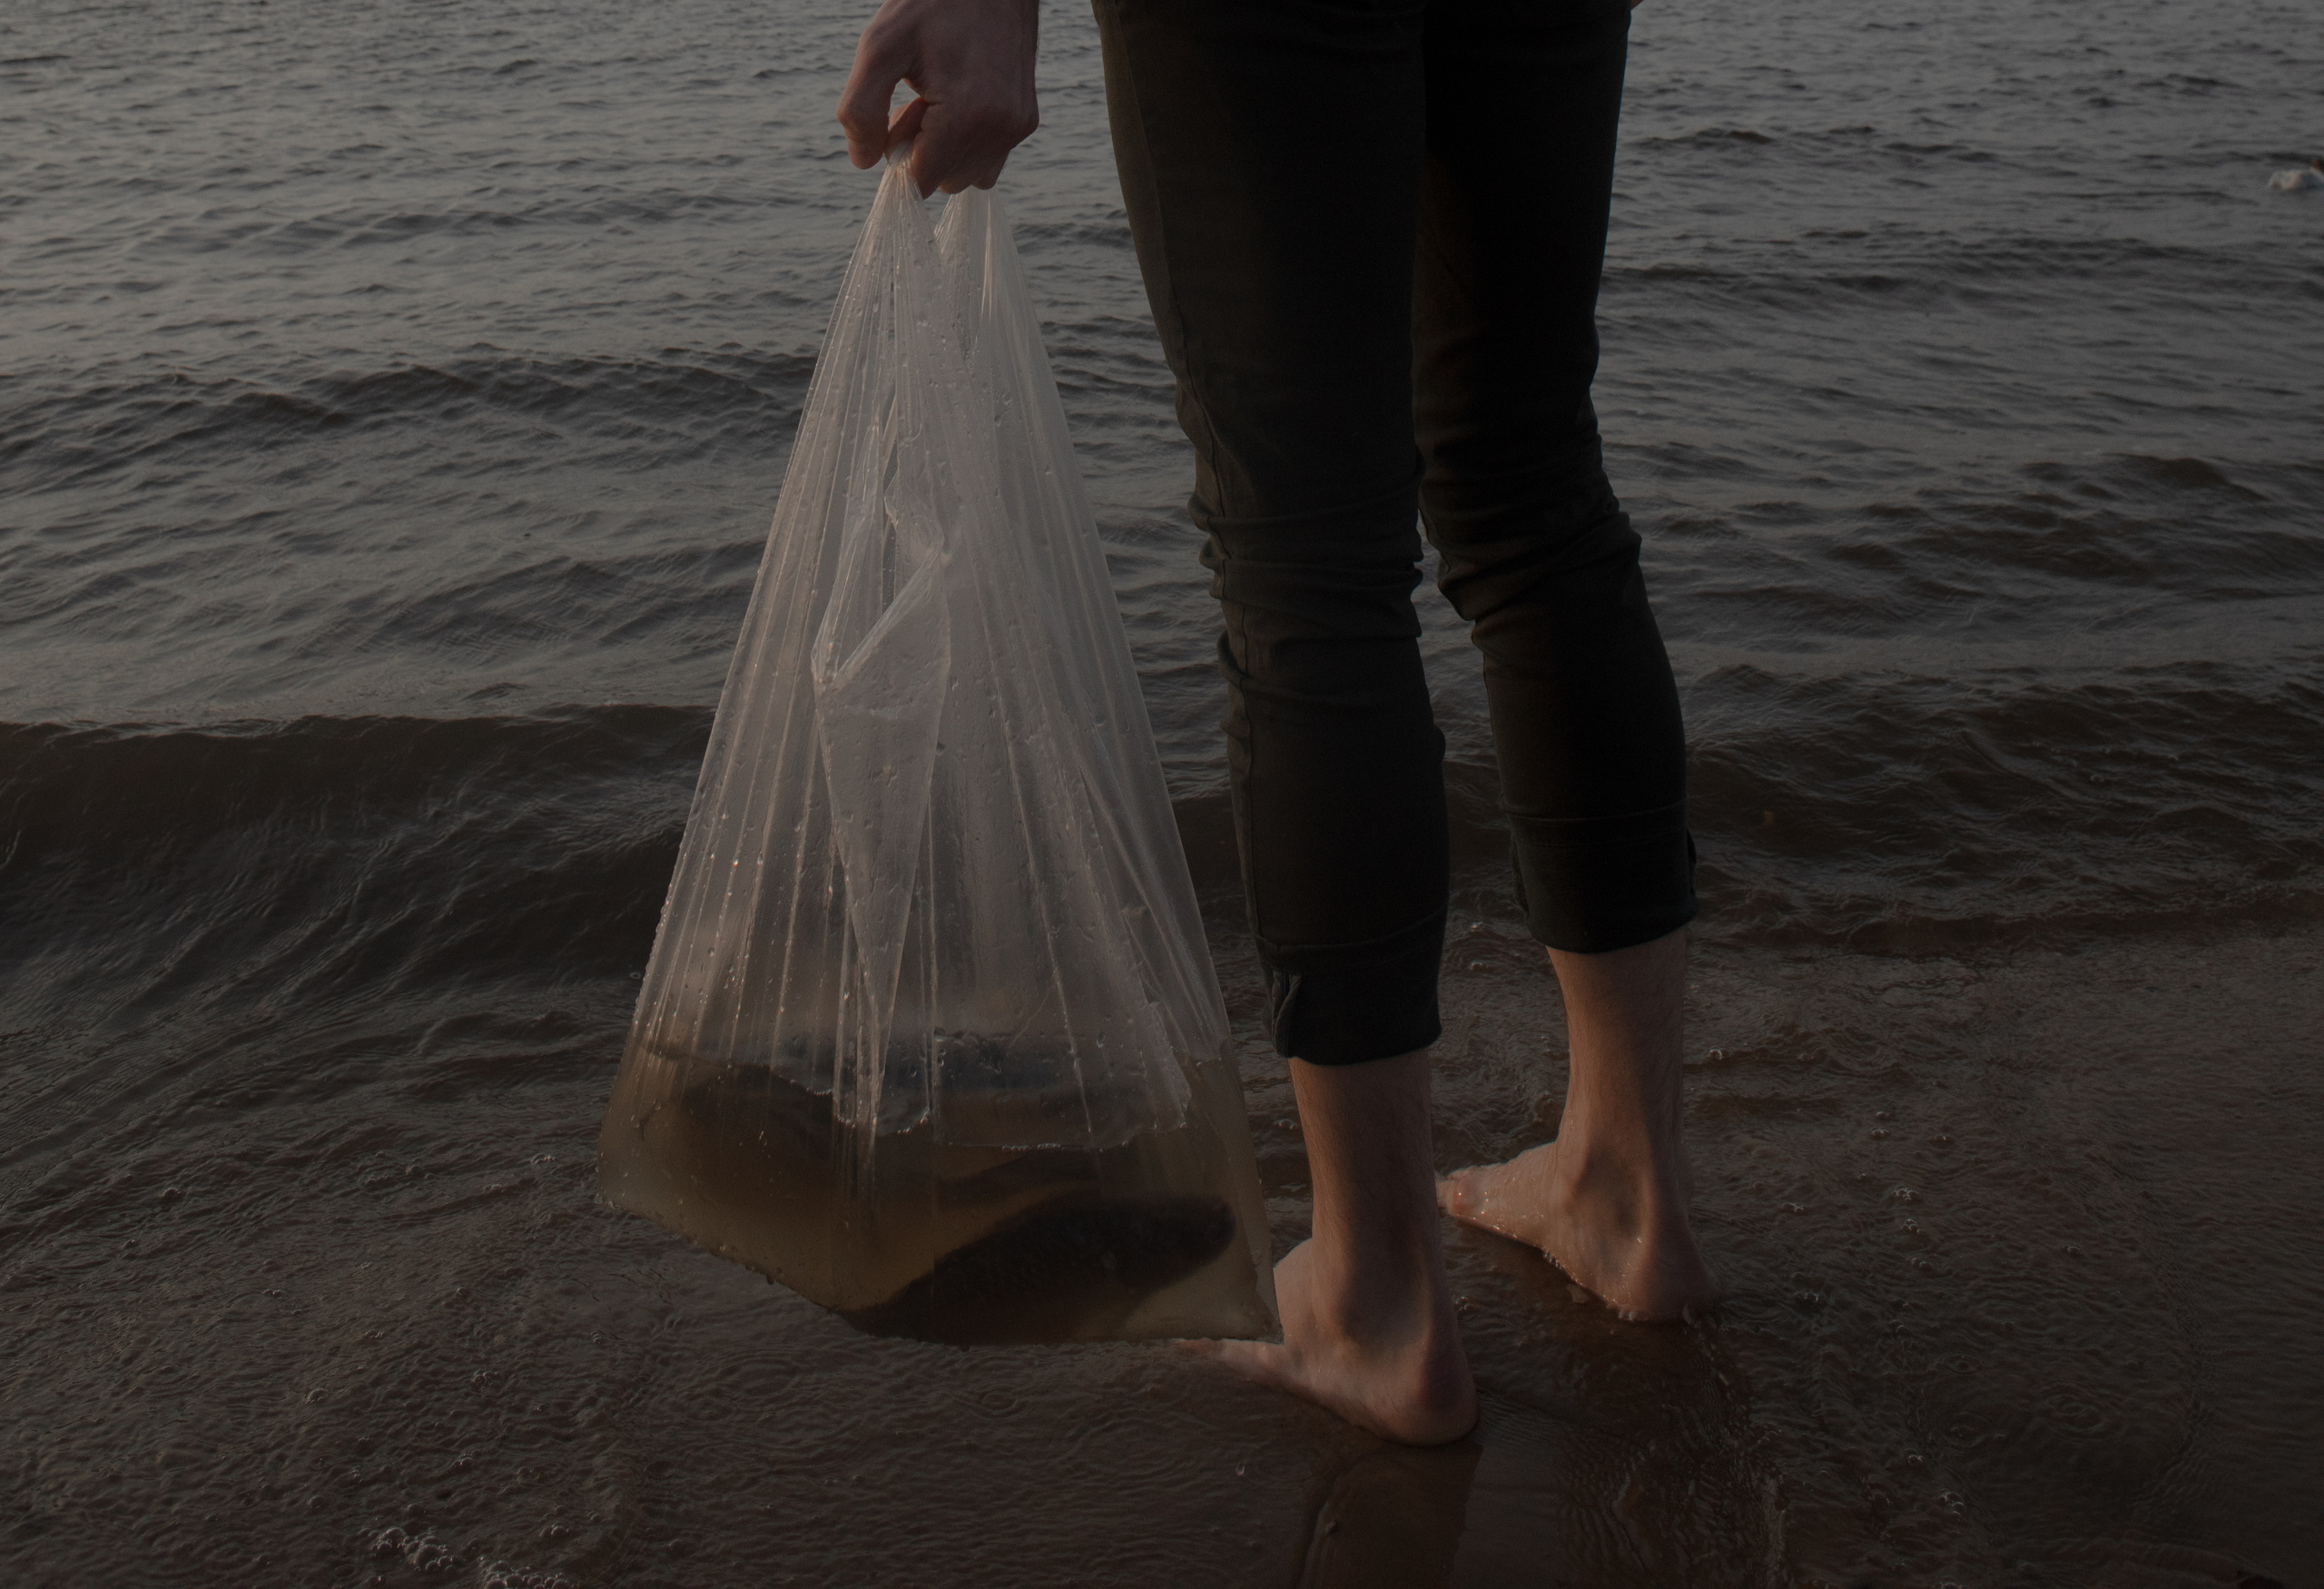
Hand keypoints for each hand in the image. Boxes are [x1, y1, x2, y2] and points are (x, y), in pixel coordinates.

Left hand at [836, 0, 1040, 194]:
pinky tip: (961, 102)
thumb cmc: (932, 5)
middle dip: (924, 150)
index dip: (899, 154)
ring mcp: (1017, 127)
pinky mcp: (1026, 121)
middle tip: (919, 100)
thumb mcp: (880, 47)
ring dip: (946, 149)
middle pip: (945, 182)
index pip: (921, 181)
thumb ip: (861, 109)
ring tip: (941, 98)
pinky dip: (968, 143)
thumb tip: (863, 162)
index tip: (899, 112)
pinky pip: (990, 160)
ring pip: (969, 175)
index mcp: (966, 116)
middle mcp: (999, 129)